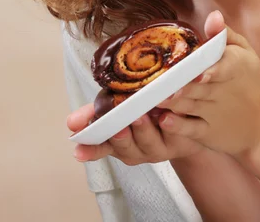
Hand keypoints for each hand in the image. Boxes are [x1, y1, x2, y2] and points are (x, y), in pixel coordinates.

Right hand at [67, 102, 205, 165]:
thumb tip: (70, 122)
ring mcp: (164, 146)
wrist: (188, 121)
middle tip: (117, 126)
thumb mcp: (120, 109)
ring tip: (142, 115)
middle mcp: (142, 149)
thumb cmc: (148, 110)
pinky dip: (175, 122)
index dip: (91, 149)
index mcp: (123, 143)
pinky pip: (180, 131)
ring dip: (146, 130)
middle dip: (122, 138)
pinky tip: (169, 114)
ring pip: (153, 143)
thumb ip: (98, 113)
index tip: (78, 150)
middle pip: (129, 148)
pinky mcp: (185, 137)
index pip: (103, 147)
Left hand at [157, 10, 259, 158]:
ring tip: (155, 97)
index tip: (198, 74)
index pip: (225, 67)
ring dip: (173, 103)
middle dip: (182, 86)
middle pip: (201, 87)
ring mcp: (216, 113)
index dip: (211, 71)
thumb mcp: (245, 53)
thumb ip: (225, 35)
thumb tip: (213, 15)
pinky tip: (164, 120)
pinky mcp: (209, 132)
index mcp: (236, 67)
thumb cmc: (248, 80)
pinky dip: (178, 127)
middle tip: (162, 82)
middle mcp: (225, 91)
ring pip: (192, 106)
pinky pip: (192, 129)